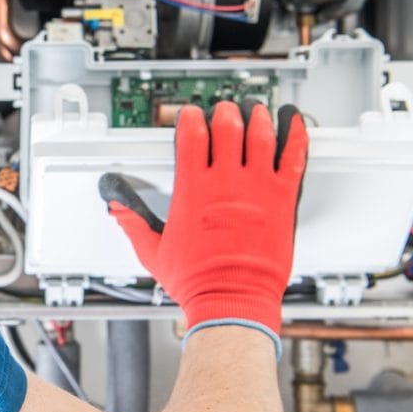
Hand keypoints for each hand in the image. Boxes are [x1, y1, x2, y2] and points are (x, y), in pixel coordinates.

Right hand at [98, 101, 307, 341]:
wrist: (232, 301)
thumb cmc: (197, 281)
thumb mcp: (153, 251)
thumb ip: (133, 223)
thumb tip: (117, 208)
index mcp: (193, 190)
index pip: (191, 135)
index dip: (190, 118)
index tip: (190, 115)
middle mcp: (225, 183)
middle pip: (227, 127)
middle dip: (224, 112)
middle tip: (224, 110)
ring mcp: (257, 188)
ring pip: (260, 135)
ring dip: (257, 117)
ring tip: (255, 110)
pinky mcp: (282, 200)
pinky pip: (294, 158)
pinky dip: (295, 136)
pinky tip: (294, 124)